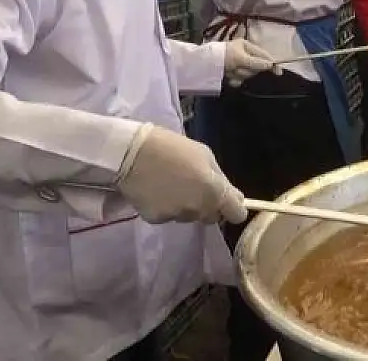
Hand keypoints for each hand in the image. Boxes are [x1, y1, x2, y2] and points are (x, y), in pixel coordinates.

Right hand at [116, 124, 246, 224]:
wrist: (131, 153)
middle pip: (211, 216)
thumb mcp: (204, 155)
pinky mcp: (156, 220)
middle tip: (193, 186)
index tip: (226, 200)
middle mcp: (198, 209)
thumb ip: (220, 179)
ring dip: (186, 206)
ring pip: (189, 216)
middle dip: (207, 205)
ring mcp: (176, 216)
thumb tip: (235, 197)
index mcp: (214, 192)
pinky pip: (168, 216)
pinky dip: (165, 207)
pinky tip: (156, 191)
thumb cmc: (172, 148)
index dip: (233, 208)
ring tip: (171, 184)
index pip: (236, 215)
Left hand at [224, 39, 274, 85]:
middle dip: (248, 70)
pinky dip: (235, 80)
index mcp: (247, 47)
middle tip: (239, 68)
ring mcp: (239, 66)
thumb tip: (271, 65)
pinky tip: (230, 78)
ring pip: (248, 74)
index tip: (277, 71)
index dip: (270, 63)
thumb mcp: (240, 58)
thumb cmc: (224, 56)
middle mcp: (244, 55)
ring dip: (240, 74)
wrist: (206, 66)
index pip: (263, 55)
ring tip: (231, 71)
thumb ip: (256, 62)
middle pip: (256, 67)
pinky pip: (240, 80)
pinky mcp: (234, 75)